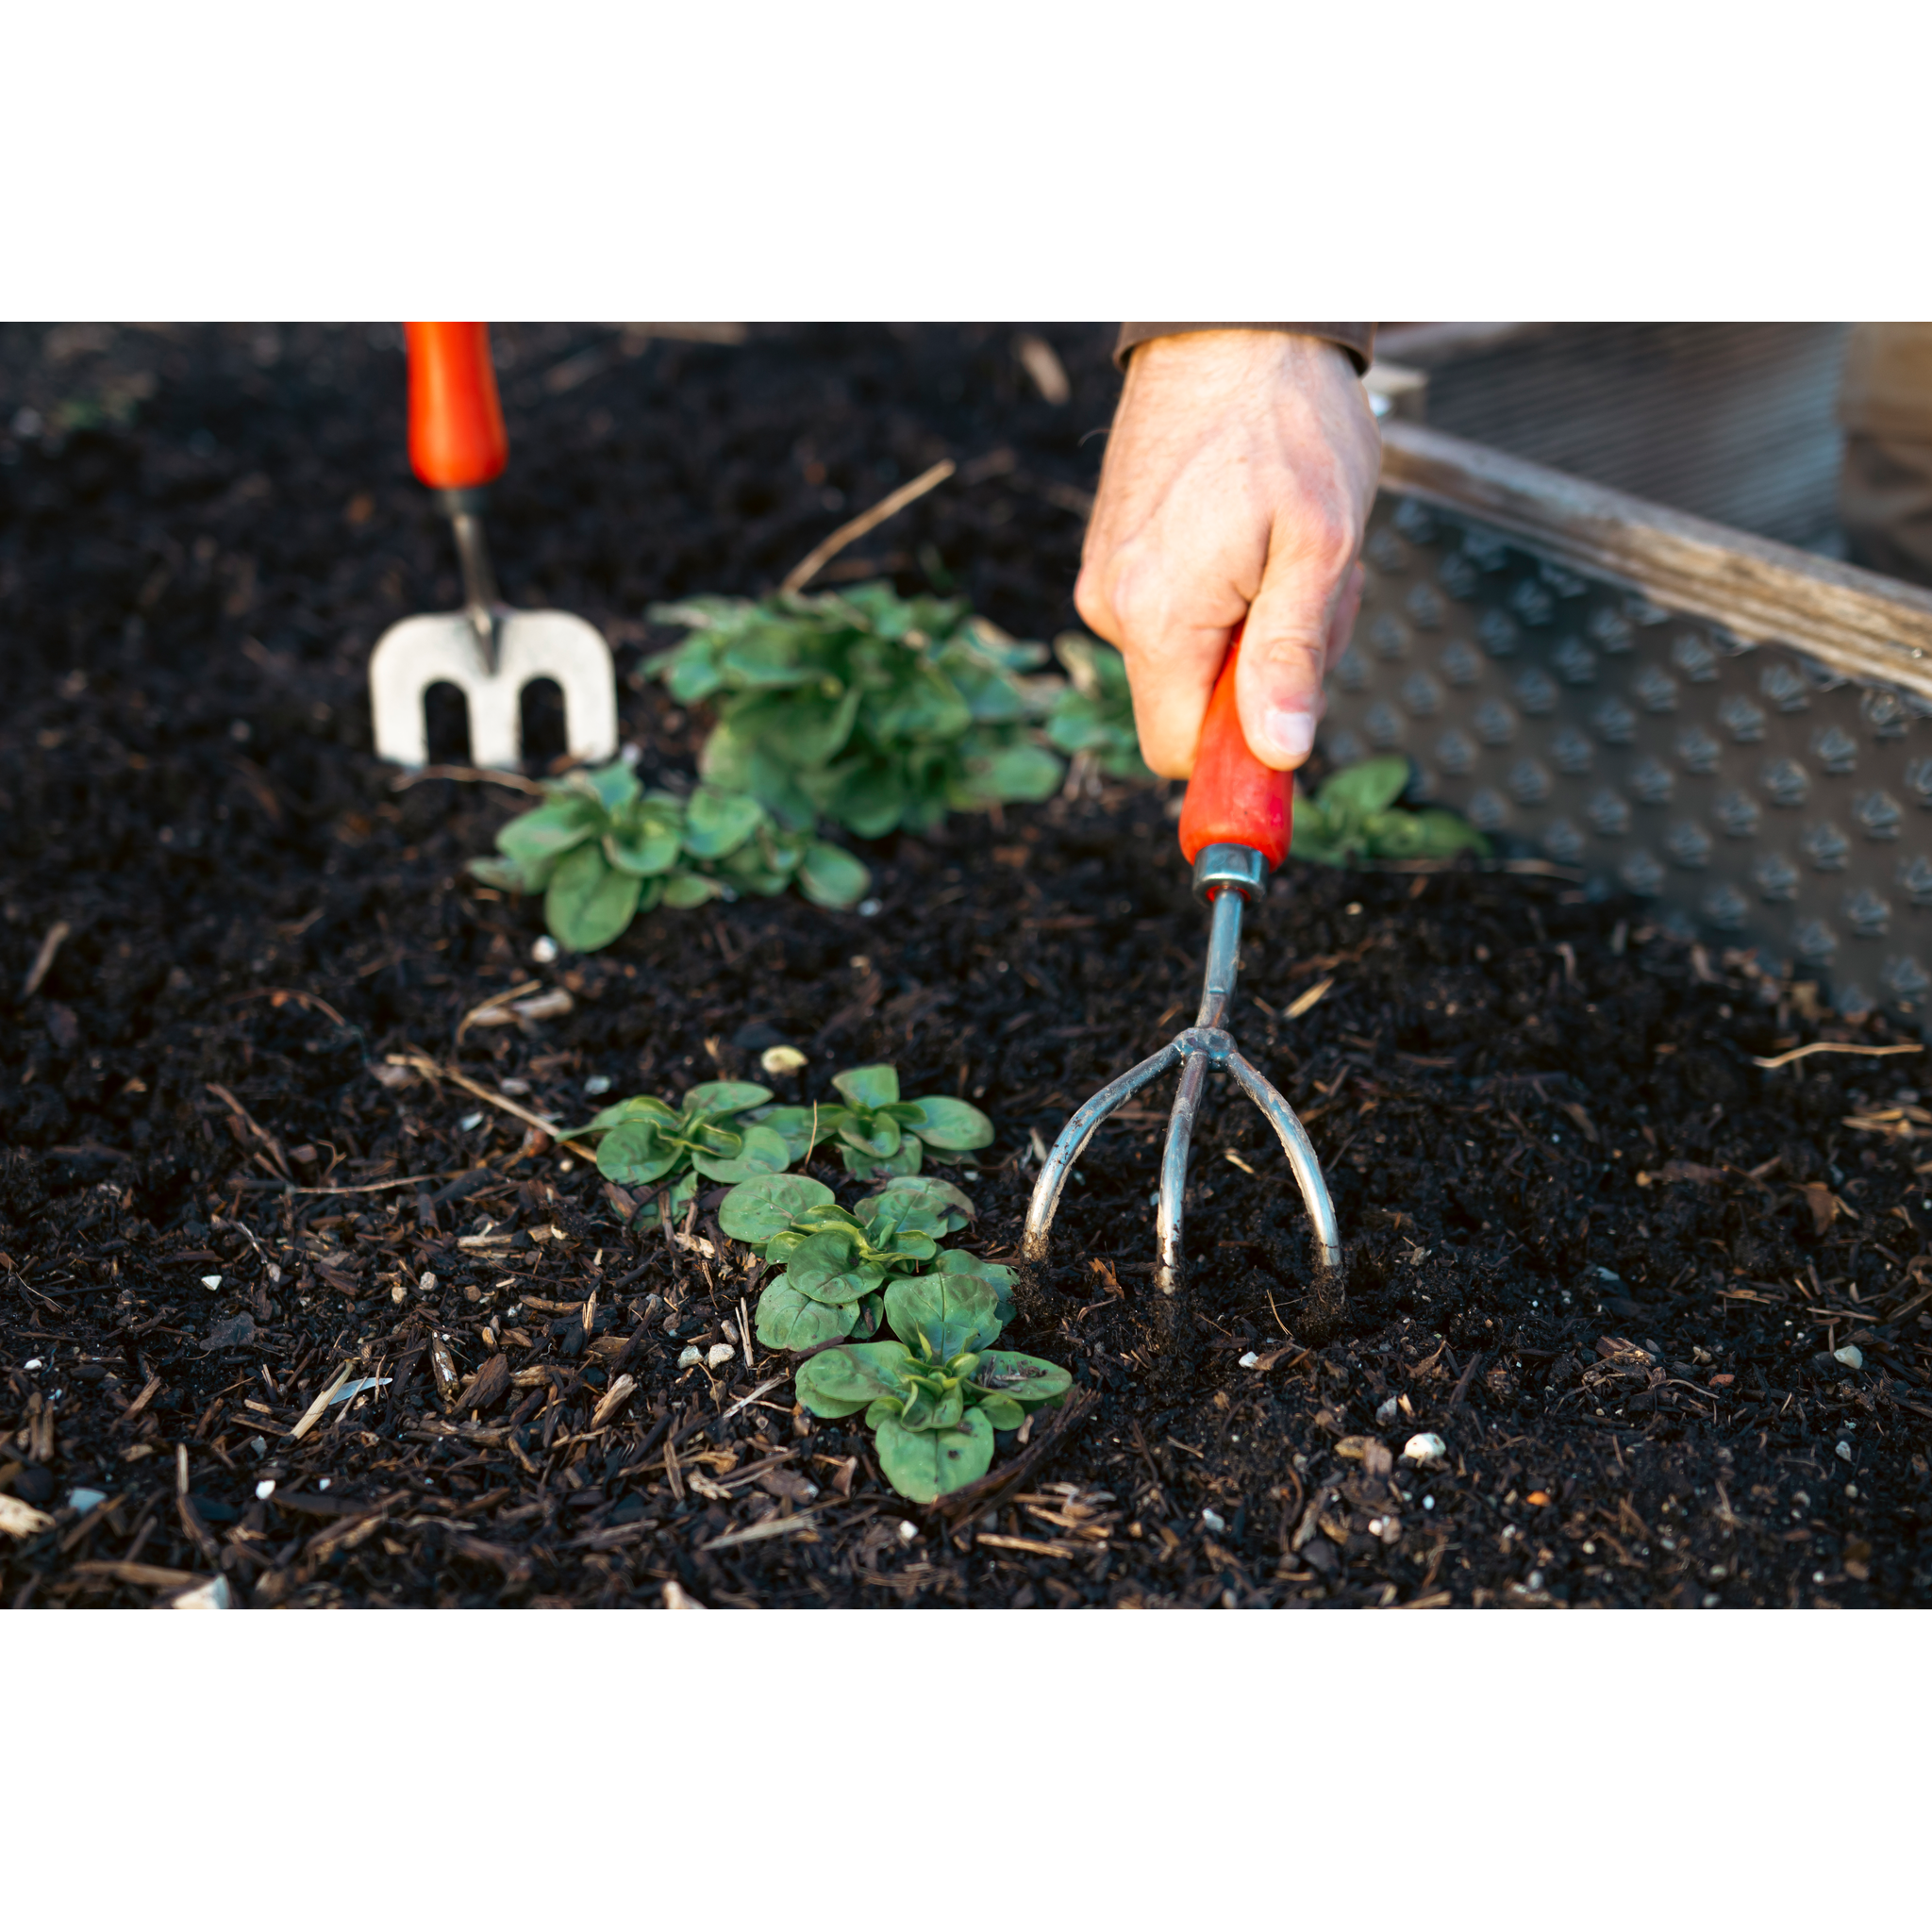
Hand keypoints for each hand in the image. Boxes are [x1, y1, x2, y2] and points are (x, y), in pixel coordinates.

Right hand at [1075, 330, 1380, 776]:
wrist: (1231, 326)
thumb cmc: (1284, 418)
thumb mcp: (1320, 546)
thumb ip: (1294, 657)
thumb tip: (1278, 753)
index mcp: (1156, 616)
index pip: (1179, 751)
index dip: (1240, 754)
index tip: (1290, 730)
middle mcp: (1112, 607)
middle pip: (1190, 706)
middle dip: (1259, 676)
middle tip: (1310, 594)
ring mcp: (1106, 580)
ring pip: (1189, 660)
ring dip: (1250, 629)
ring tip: (1284, 551)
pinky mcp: (1112, 557)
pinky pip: (1173, 616)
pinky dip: (1225, 596)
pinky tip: (1251, 537)